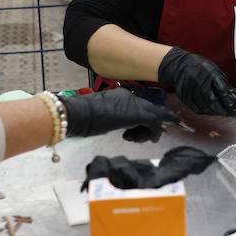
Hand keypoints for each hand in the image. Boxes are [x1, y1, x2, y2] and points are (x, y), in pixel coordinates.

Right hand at [61, 88, 178, 141]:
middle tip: (153, 136)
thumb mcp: (104, 116)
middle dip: (153, 123)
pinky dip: (153, 133)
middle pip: (150, 109)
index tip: (146, 128)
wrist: (81, 113)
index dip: (145, 117)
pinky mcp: (138, 114)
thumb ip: (116, 118)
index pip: (139, 105)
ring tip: (135, 139)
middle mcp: (130, 97)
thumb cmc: (84, 117)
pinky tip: (146, 140)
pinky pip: (154, 122)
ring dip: (148, 131)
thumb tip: (124, 128)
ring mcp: (135, 104)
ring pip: (154, 116)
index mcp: (121, 95)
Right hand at [157, 47, 235, 115]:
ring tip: (221, 113)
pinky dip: (204, 112)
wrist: (179, 65)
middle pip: (213, 101)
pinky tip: (210, 112)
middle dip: (223, 109)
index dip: (229, 101)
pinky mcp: (185, 96)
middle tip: (229, 114)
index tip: (235, 108)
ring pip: (204, 107)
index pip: (222, 90)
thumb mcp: (213, 70)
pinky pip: (195, 108)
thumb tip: (233, 97)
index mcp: (209, 74)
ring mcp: (191, 90)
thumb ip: (223, 83)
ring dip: (214, 112)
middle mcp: (200, 82)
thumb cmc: (200, 66)